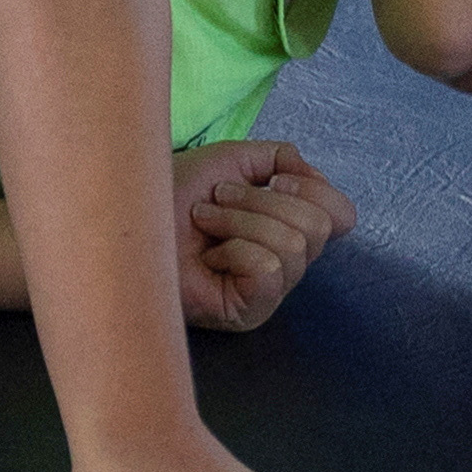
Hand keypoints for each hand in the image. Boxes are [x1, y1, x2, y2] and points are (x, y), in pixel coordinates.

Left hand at [171, 140, 353, 332]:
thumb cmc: (172, 192)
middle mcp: (287, 264)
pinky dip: (235, 250)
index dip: (315, 189)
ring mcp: (270, 292)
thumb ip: (282, 159)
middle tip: (218, 201)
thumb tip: (315, 177)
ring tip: (205, 223)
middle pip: (319, 227)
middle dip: (262, 201)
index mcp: (289, 228)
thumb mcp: (234, 160)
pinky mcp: (250, 312)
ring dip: (240, 221)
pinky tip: (208, 258)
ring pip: (293, 245)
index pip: (341, 215)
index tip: (274, 179)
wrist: (129, 216)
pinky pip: (270, 269)